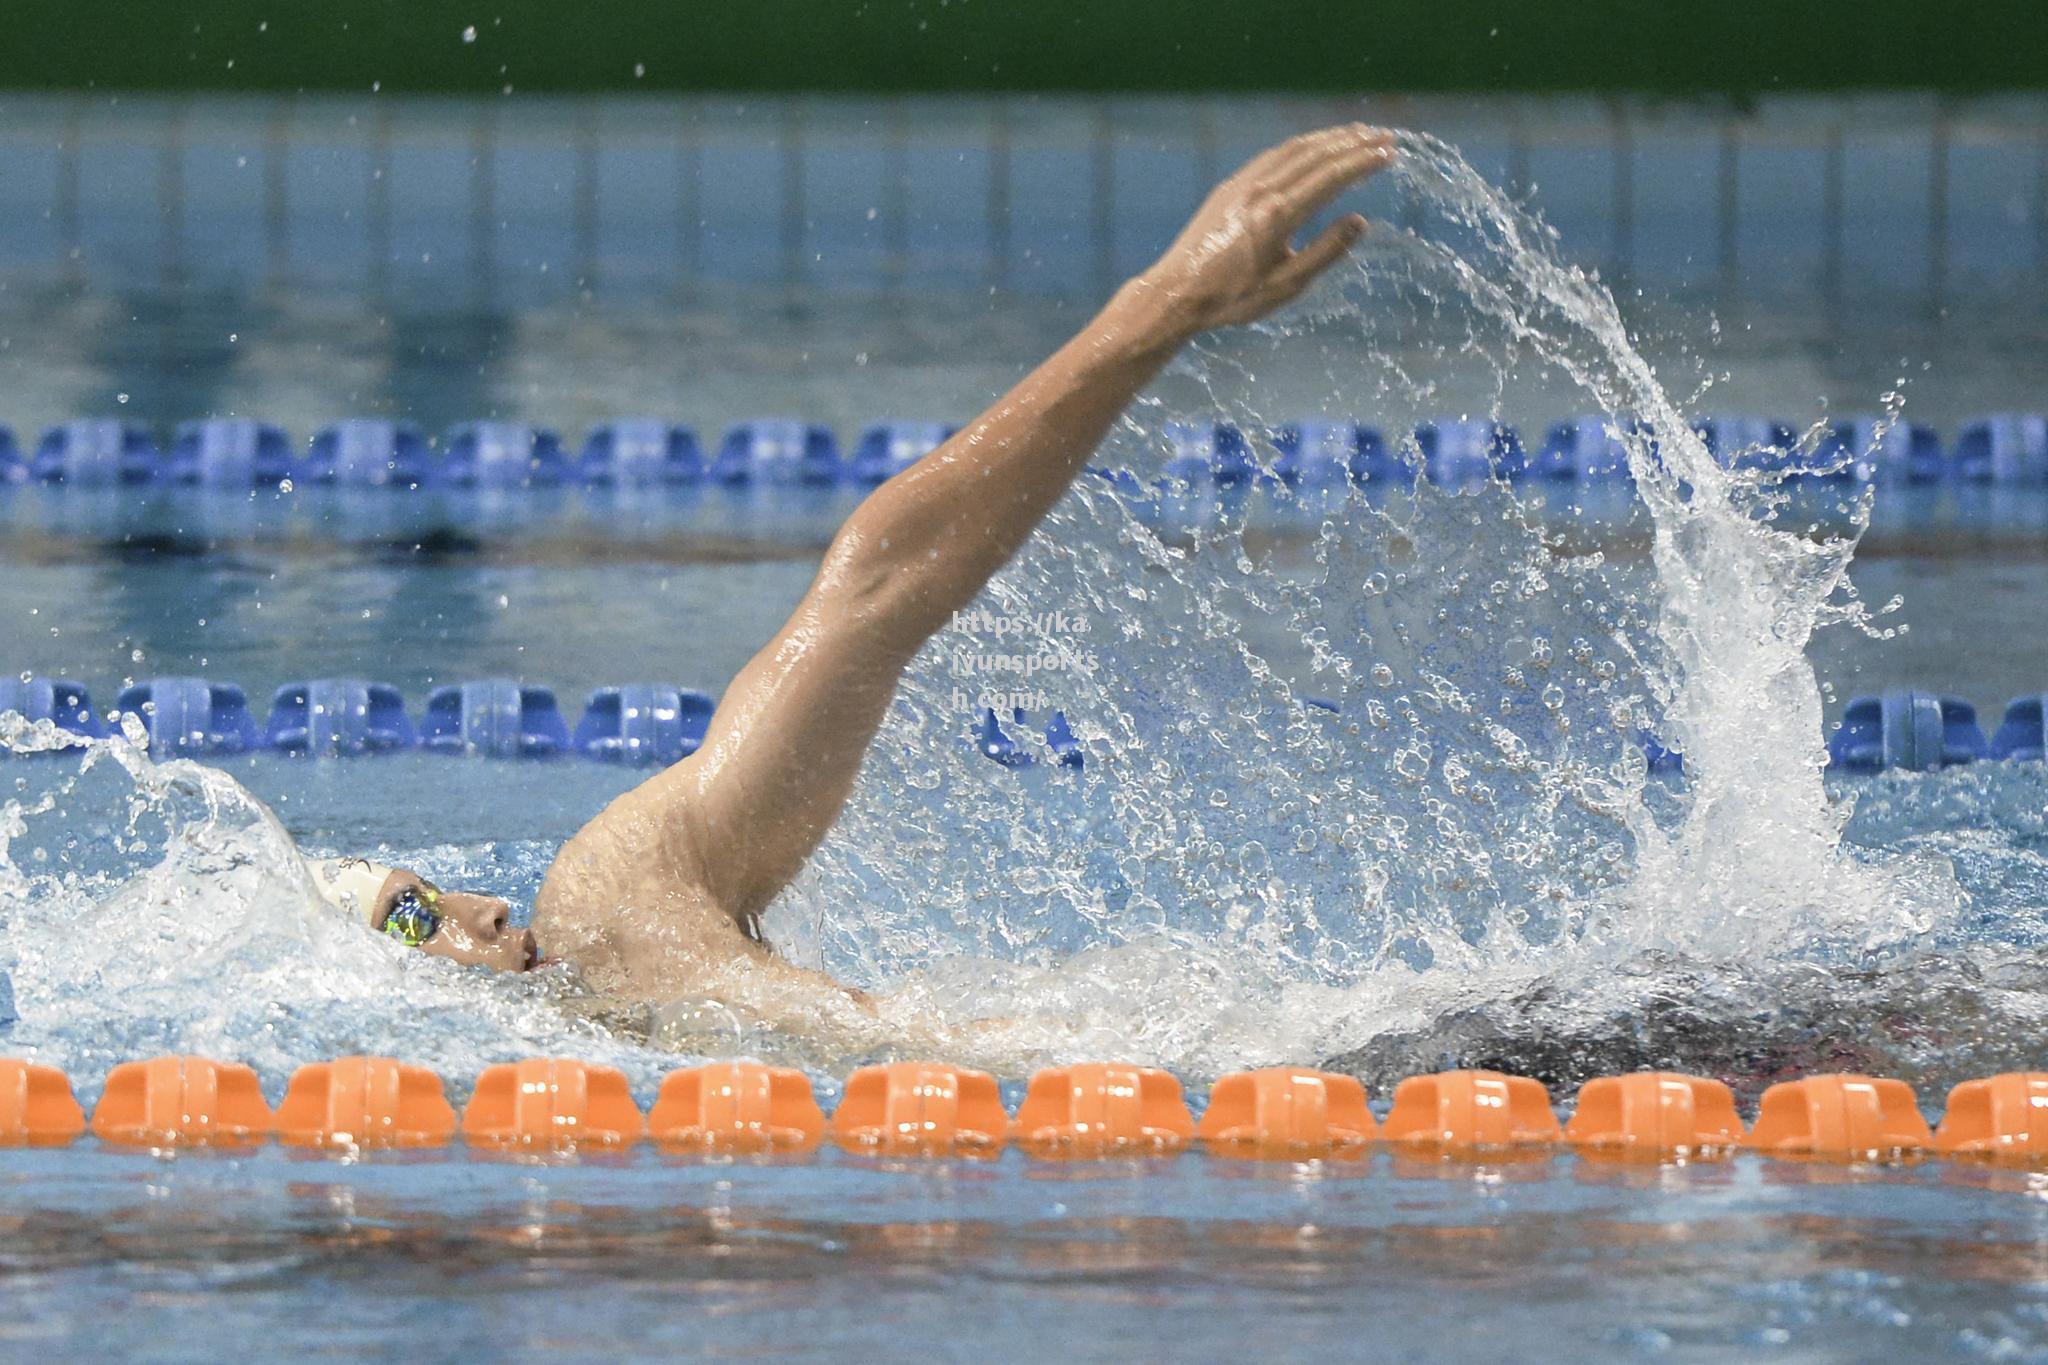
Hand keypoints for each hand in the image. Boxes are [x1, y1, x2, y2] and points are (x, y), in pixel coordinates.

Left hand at [1129, 123, 1394, 338]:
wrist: (1178, 292)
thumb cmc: (1234, 297)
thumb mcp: (1287, 285)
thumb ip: (1326, 252)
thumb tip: (1360, 221)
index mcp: (1279, 215)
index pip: (1332, 176)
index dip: (1364, 161)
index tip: (1391, 153)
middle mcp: (1262, 190)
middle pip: (1316, 153)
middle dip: (1354, 141)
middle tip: (1385, 136)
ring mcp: (1243, 184)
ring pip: (1294, 149)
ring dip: (1328, 138)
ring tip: (1357, 133)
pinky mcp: (1230, 186)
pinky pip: (1273, 155)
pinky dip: (1300, 146)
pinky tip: (1313, 148)